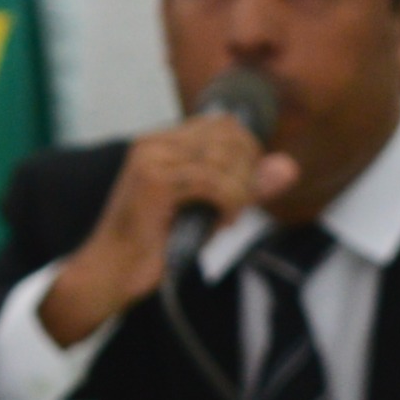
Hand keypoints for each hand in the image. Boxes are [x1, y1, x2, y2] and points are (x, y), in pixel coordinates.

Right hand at [37, 115, 300, 345]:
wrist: (110, 274)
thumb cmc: (158, 247)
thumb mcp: (211, 211)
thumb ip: (247, 186)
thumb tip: (289, 167)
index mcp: (161, 142)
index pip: (224, 125)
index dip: (247, 153)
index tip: (243, 189)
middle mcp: (154, 142)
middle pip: (228, 134)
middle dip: (247, 170)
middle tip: (238, 206)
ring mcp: (152, 159)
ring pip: (224, 156)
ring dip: (238, 190)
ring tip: (227, 218)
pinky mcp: (154, 182)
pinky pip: (214, 181)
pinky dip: (229, 202)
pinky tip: (222, 224)